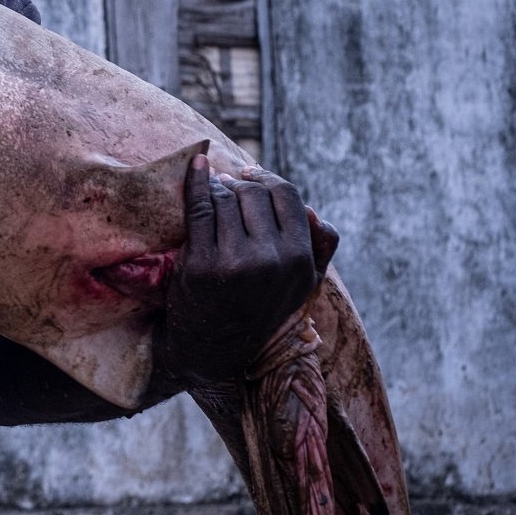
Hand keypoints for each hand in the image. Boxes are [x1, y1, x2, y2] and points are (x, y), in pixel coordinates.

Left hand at [159, 154, 332, 382]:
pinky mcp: (203, 263)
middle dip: (241, 183)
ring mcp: (236, 261)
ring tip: (212, 187)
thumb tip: (313, 210)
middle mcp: (273, 260)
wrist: (212, 348)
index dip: (268, 179)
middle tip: (228, 182)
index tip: (252, 174)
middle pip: (255, 194)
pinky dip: (195, 181)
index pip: (288, 197)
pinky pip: (199, 207)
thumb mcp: (303, 285)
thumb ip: (320, 248)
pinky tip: (195, 166)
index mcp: (300, 261)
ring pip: (227, 198)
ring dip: (217, 185)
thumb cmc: (258, 308)